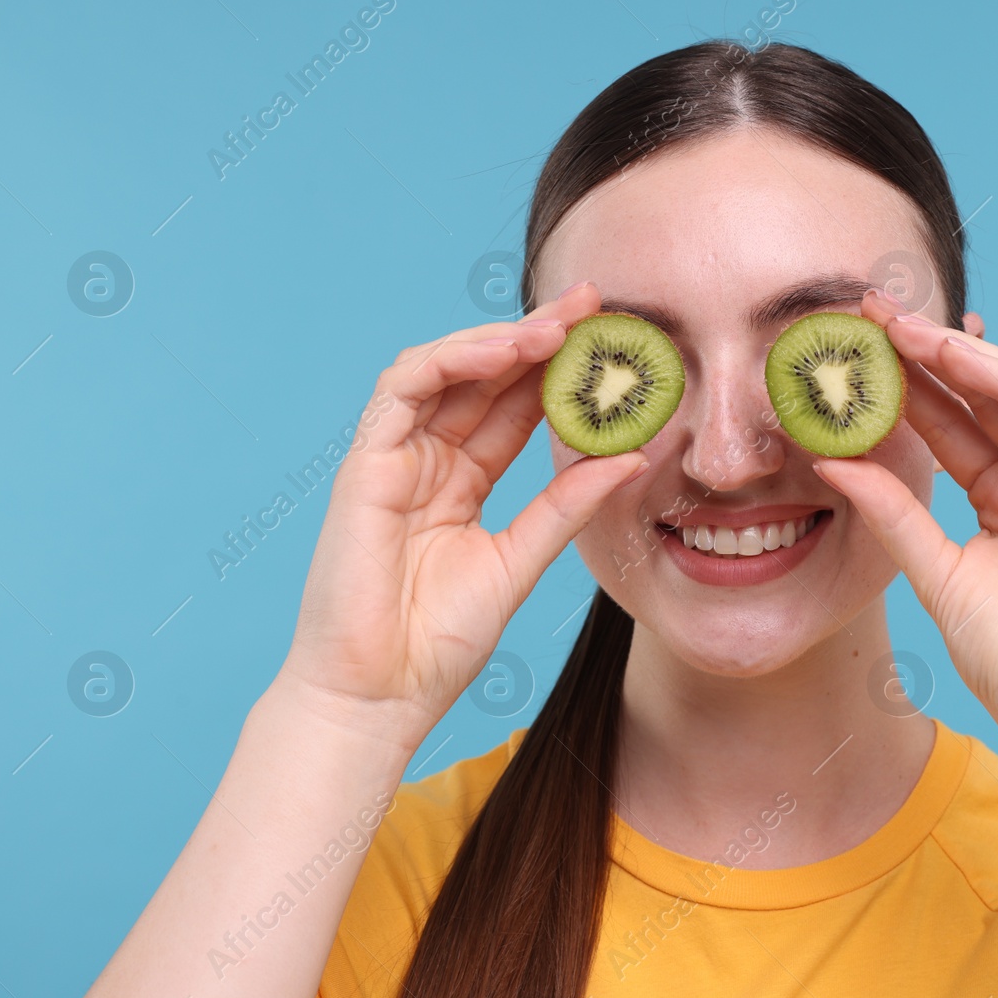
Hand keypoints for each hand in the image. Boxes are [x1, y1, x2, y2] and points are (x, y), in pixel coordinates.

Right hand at [278, 283, 648, 749]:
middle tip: (594, 303)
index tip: (613, 343)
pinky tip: (501, 351)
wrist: (380, 694)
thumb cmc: (439, 643)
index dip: (560, 371)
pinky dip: (451, 360)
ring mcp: (395, 459)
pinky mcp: (365, 464)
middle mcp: (428, 461)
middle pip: (486, 379)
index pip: (515, 408)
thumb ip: (568, 505)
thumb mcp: (523, 560)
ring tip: (557, 324)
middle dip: (538, 337)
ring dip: (500, 340)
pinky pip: (404, 389)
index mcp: (463, 484)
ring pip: (445, 370)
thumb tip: (633, 455)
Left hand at [813, 290, 997, 747]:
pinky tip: (961, 358)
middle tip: (870, 311)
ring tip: (904, 325)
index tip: (852, 346)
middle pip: (981, 395)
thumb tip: (831, 460)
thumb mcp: (932, 570)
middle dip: (926, 350)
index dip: (903, 381)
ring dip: (962, 355)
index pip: (950, 420)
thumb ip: (891, 512)